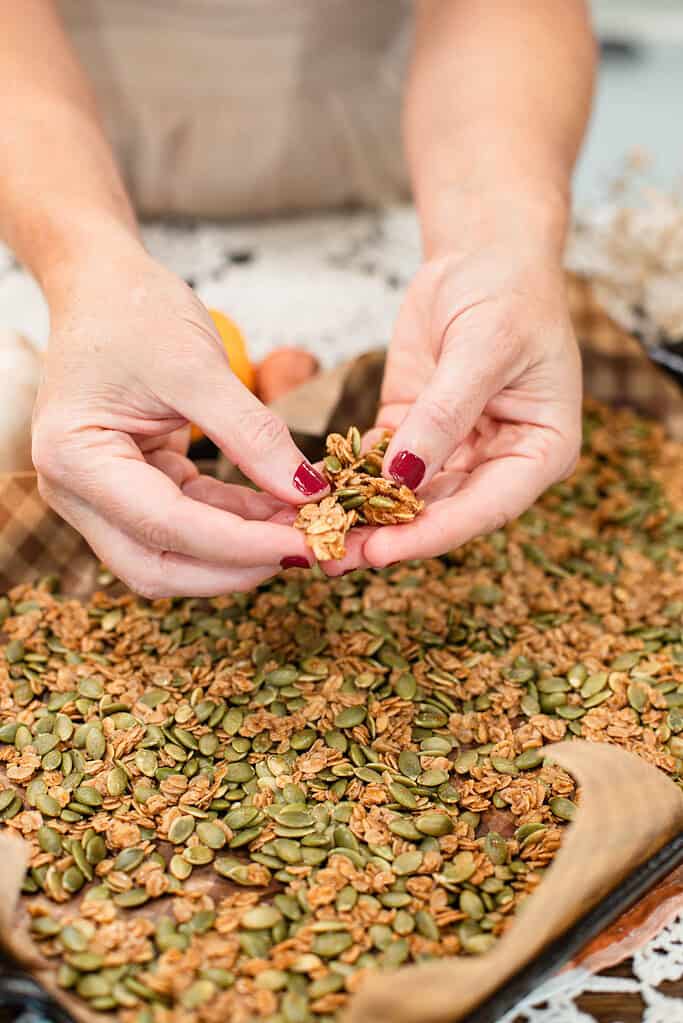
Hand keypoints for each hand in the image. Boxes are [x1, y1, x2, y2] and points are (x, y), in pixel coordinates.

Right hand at [32, 235, 326, 596]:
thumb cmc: (132, 310)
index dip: (241, 544)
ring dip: (242, 550)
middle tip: (310, 551)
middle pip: (159, 565)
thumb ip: (252, 433)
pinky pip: (188, 523)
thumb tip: (307, 492)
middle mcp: (77, 490)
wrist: (101, 285)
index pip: (165, 525)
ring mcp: (102, 494)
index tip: (308, 543)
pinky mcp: (133, 487)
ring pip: (175, 554)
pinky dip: (235, 522)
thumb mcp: (197, 366)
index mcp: (76, 457)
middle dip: (238, 567)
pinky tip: (282, 510)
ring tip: (306, 528)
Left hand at [326, 241, 580, 571]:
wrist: (483, 254)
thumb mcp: (484, 347)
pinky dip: (349, 480)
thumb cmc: (507, 292)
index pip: (486, 507)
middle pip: (443, 512)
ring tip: (315, 536)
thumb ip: (445, 413)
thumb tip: (404, 478)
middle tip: (334, 556)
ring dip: (364, 517)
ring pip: (408, 498)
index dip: (434, 534)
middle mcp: (498, 460)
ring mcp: (454, 449)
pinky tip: (313, 494)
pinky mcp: (413, 432)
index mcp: (540, 450)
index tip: (384, 551)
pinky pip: (380, 466)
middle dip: (390, 535)